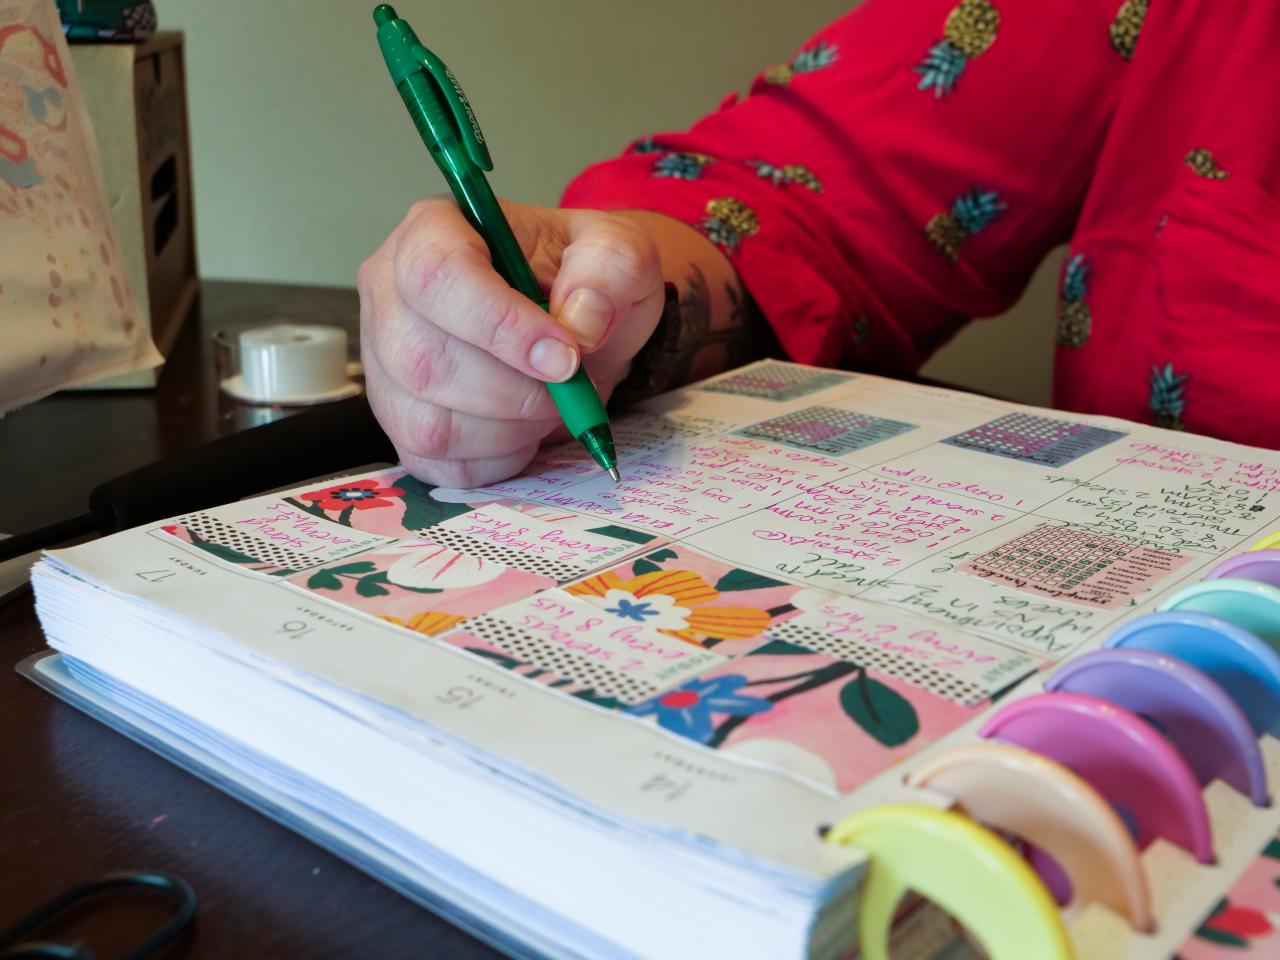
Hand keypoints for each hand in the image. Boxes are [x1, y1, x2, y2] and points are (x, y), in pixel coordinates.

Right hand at [358, 196, 665, 487]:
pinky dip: (494, 459)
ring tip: (548, 405)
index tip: (564, 357)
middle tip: (568, 386)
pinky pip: (433, 462)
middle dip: (514, 392)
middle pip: (422, 361)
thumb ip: (610, 268)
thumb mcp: (619, 252)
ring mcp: (385, 360)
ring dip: (507, 431)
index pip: (435, 277)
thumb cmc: (584, 278)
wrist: (579, 320)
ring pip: (425, 423)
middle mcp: (391, 291)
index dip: (500, 326)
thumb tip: (580, 323)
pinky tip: (523, 428)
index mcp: (434, 230)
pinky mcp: (399, 418)